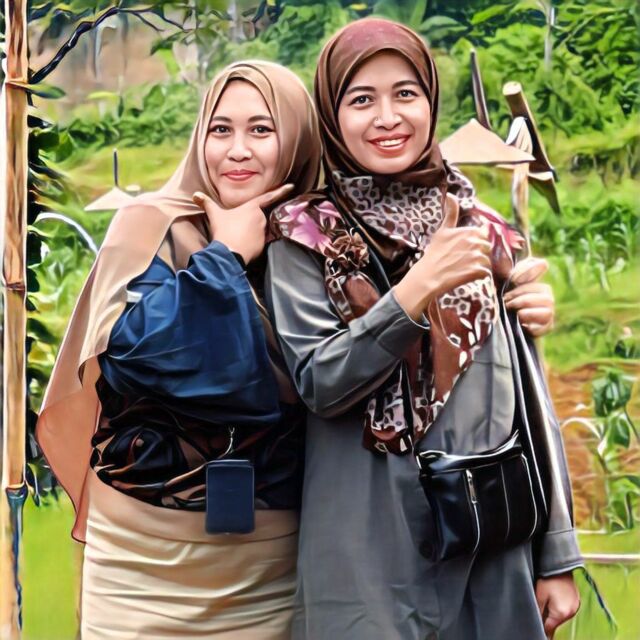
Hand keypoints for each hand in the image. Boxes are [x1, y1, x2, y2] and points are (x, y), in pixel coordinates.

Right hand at [193, 184, 292, 263]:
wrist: (229, 252)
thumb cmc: (223, 231)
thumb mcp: (214, 215)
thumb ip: (206, 203)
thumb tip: (195, 195)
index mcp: (252, 207)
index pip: (268, 197)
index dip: (280, 190)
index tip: (291, 186)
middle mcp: (261, 217)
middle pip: (260, 216)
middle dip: (251, 222)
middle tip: (238, 228)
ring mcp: (264, 231)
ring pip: (259, 229)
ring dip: (251, 232)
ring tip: (238, 238)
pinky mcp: (264, 244)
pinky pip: (259, 241)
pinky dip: (253, 242)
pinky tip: (243, 245)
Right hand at [393, 194, 491, 320]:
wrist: (429, 276)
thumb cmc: (434, 253)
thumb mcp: (442, 231)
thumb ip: (451, 213)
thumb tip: (450, 194)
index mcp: (470, 231)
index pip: (484, 234)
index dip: (475, 241)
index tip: (464, 249)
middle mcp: (476, 242)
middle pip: (487, 248)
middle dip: (478, 254)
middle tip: (461, 260)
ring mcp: (478, 257)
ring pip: (487, 260)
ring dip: (478, 265)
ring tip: (462, 268)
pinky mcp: (478, 271)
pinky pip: (486, 272)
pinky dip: (478, 275)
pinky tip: (465, 275)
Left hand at [504, 257, 554, 336]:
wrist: (502, 331)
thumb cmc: (496, 306)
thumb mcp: (495, 288)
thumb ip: (500, 272)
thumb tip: (501, 255)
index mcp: (532, 280)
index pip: (540, 265)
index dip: (529, 270)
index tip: (514, 280)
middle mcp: (544, 293)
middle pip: (542, 287)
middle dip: (520, 294)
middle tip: (505, 301)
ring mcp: (548, 309)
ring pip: (547, 302)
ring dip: (525, 306)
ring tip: (511, 310)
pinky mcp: (548, 326)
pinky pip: (546, 322)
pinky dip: (531, 322)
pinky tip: (520, 323)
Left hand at [535, 573, 579, 637]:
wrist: (560, 565)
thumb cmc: (549, 578)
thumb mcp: (539, 595)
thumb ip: (538, 610)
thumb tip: (536, 621)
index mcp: (561, 613)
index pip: (549, 628)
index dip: (541, 627)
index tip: (536, 624)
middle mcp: (570, 613)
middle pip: (556, 623)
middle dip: (547, 619)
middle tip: (541, 608)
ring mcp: (575, 607)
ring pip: (561, 616)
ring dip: (554, 613)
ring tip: (547, 600)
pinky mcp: (576, 602)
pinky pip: (566, 609)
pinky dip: (559, 608)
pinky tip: (554, 598)